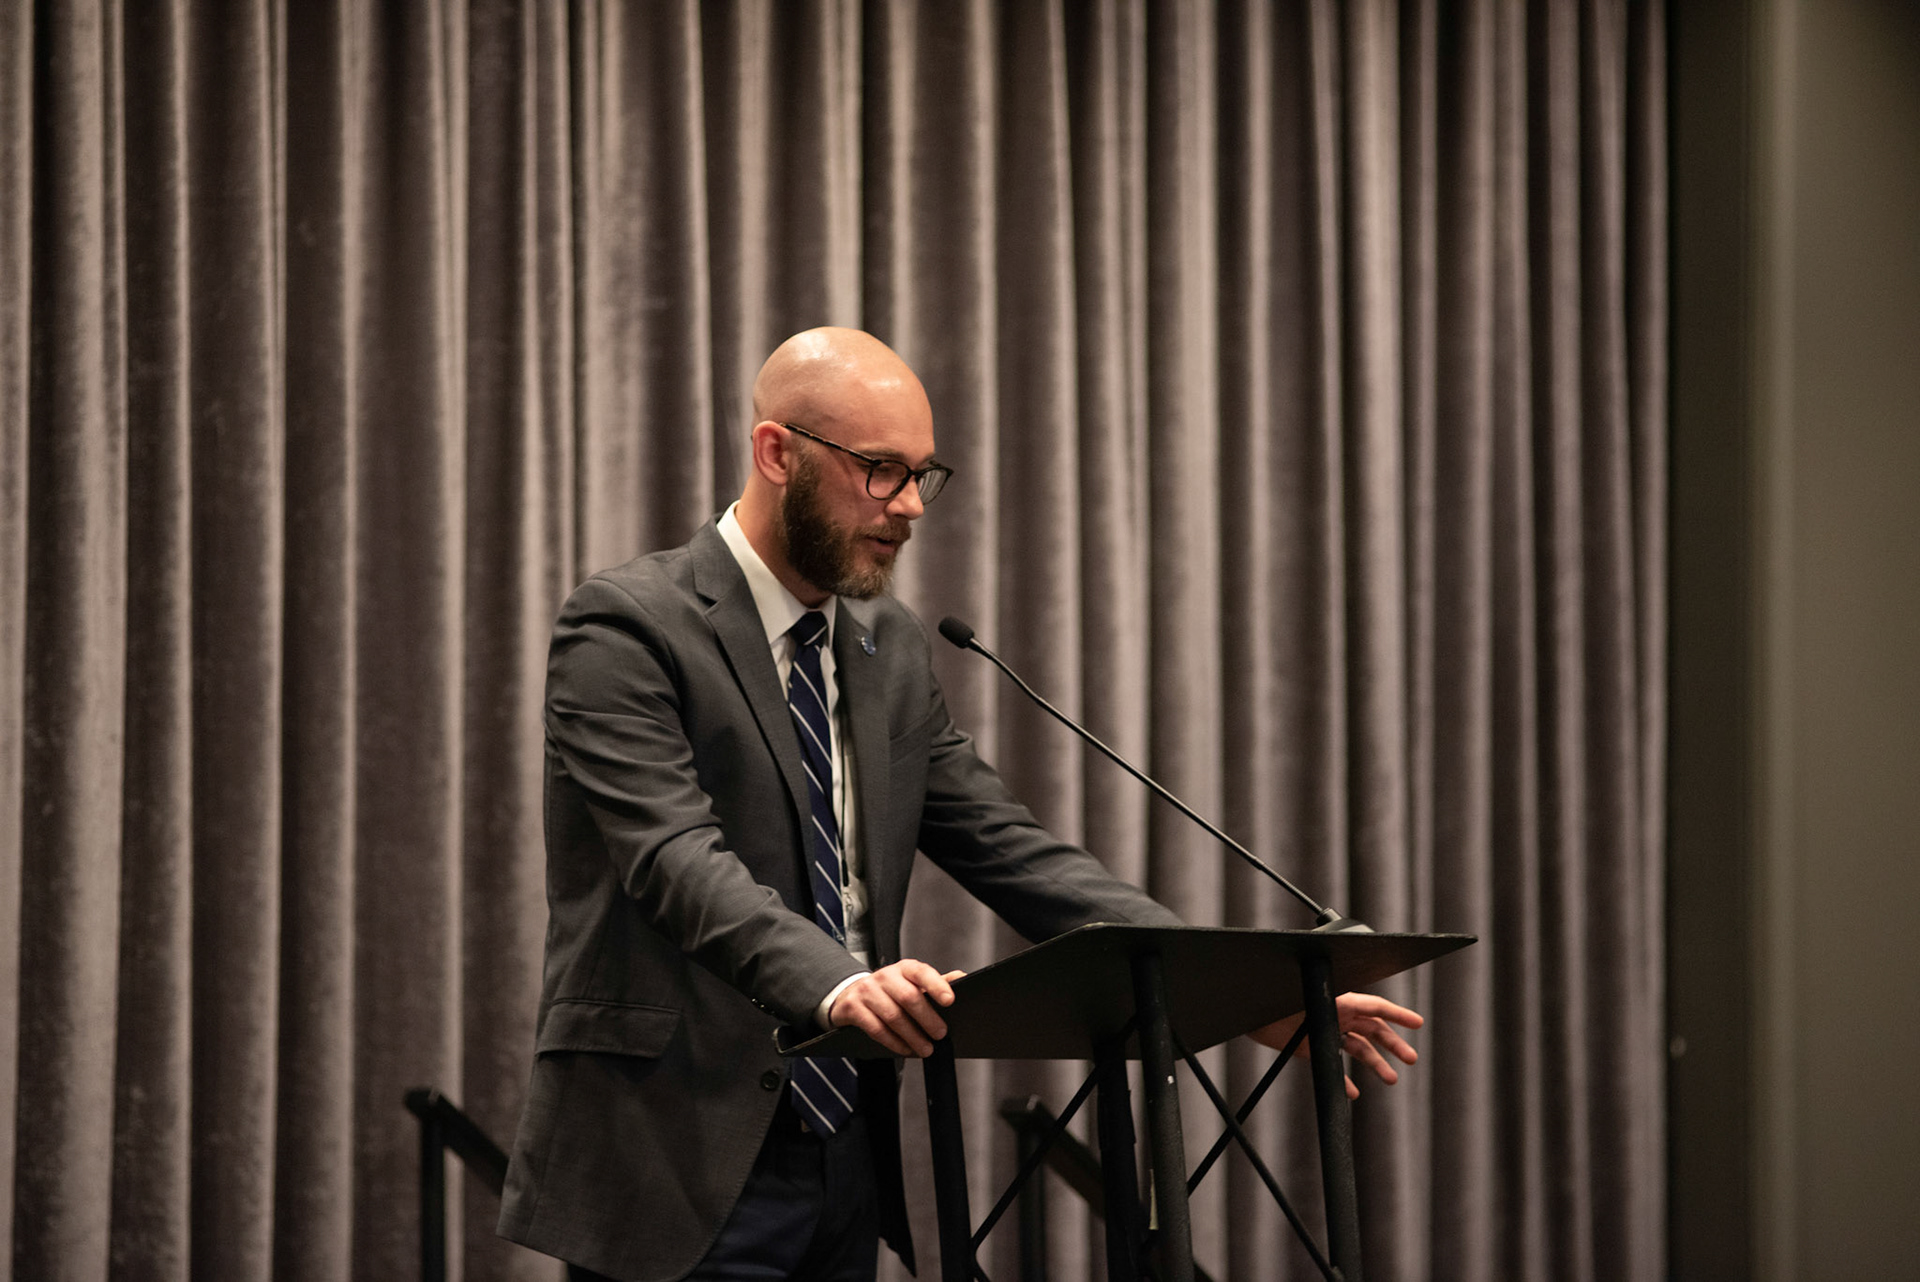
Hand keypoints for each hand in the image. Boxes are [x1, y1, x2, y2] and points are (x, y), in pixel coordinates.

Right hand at [827, 961, 966, 1057]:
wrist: (849, 994)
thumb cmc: (888, 990)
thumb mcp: (911, 982)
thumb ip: (934, 982)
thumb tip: (961, 978)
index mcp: (903, 968)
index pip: (921, 972)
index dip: (936, 985)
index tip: (949, 1000)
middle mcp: (884, 976)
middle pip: (909, 997)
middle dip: (927, 1019)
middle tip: (940, 1034)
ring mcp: (867, 991)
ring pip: (893, 1016)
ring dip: (912, 1036)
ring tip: (926, 1049)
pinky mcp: (853, 1008)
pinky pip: (877, 1029)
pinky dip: (894, 1043)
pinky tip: (906, 1049)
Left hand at [1249, 992, 1422, 1098]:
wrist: (1249, 1015)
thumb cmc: (1276, 1002)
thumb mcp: (1305, 999)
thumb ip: (1327, 1004)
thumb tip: (1349, 1003)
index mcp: (1338, 1000)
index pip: (1375, 1007)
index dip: (1398, 1015)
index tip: (1417, 1023)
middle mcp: (1335, 1014)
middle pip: (1372, 1029)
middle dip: (1393, 1044)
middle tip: (1411, 1059)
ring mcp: (1324, 1031)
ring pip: (1357, 1048)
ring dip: (1375, 1063)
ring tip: (1390, 1079)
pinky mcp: (1311, 1048)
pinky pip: (1333, 1065)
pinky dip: (1345, 1080)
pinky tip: (1354, 1092)